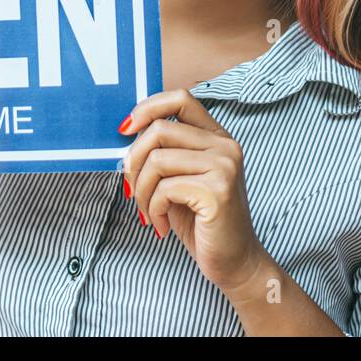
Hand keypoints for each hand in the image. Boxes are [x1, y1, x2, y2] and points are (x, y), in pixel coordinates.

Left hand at [120, 89, 269, 297]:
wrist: (234, 262)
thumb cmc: (202, 222)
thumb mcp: (180, 178)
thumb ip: (164, 152)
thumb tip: (127, 132)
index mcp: (217, 137)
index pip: (181, 98)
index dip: (147, 108)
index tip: (126, 129)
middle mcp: (225, 146)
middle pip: (160, 130)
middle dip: (134, 161)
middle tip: (133, 189)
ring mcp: (224, 166)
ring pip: (156, 160)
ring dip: (142, 191)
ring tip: (149, 212)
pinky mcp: (217, 190)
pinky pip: (164, 188)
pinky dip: (154, 209)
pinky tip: (162, 225)